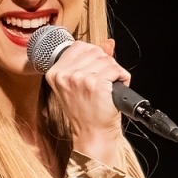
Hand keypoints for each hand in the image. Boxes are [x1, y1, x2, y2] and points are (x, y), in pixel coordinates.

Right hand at [43, 37, 127, 166]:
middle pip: (95, 51)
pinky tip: (114, 90)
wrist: (92, 134)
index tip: (94, 71)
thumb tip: (108, 43)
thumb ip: (92, 61)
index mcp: (55, 72)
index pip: (79, 46)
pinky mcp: (95, 84)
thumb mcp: (80, 84)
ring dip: (114, 73)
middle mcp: (65, 74)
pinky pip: (116, 70)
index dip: (93, 56)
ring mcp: (79, 78)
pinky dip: (122, 78)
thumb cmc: (86, 112)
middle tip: (102, 83)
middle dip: (105, 64)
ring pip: (107, 60)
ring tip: (108, 88)